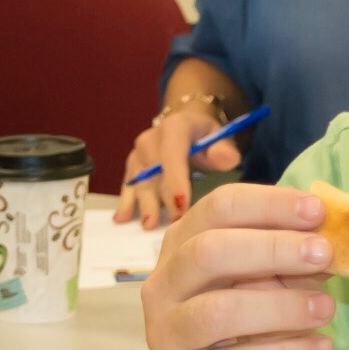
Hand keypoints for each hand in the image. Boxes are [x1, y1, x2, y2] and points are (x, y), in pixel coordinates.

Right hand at [114, 96, 243, 228]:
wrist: (187, 124)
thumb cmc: (207, 135)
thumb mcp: (221, 137)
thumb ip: (224, 149)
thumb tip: (227, 159)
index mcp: (175, 128)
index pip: (173, 155)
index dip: (176, 180)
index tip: (183, 204)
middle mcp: (151, 139)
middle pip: (154, 172)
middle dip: (163, 199)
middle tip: (173, 224)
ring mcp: (139, 153)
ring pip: (140, 181)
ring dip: (144, 204)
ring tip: (149, 225)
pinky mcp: (133, 166)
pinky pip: (129, 185)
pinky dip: (126, 202)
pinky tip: (121, 218)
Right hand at [140, 184, 333, 349]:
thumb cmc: (246, 335)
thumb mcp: (271, 289)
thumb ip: (294, 263)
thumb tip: (336, 238)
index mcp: (184, 246)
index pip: (219, 208)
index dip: (270, 204)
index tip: (318, 210)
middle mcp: (166, 285)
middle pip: (210, 252)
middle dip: (273, 248)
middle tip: (325, 253)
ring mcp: (168, 334)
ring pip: (219, 311)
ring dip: (283, 305)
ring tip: (328, 308)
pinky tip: (322, 349)